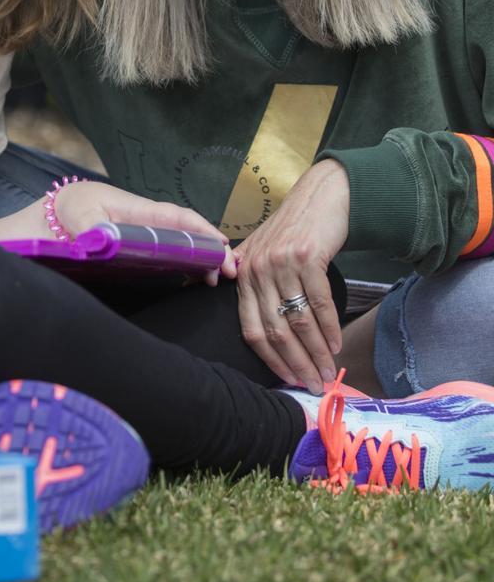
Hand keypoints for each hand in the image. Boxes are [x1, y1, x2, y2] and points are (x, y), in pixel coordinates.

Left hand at [55, 181, 235, 282]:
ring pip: (184, 245)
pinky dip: (187, 265)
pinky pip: (171, 255)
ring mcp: (148, 237)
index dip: (203, 230)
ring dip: (203, 259)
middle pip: (189, 233)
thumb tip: (102, 243)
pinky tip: (197, 278)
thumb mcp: (81, 215)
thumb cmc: (74, 207)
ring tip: (218, 278)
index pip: (179, 218)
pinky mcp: (142, 250)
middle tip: (230, 272)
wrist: (58, 213)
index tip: (221, 245)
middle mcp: (150, 223)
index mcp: (141, 211)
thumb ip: (92, 229)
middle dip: (212, 249)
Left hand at [235, 160, 348, 392]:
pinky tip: (336, 344)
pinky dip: (330, 328)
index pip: (250, 328)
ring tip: (328, 371)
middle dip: (296, 364)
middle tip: (314, 385)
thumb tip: (262, 329)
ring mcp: (281, 263)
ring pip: (299, 321)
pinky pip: (319, 303)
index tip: (287, 380)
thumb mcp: (265, 252)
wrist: (321, 195)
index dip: (270, 359)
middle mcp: (258, 269)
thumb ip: (257, 284)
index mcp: (244, 274)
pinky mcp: (307, 256)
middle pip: (275, 330)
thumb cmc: (294, 229)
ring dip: (316, 351)